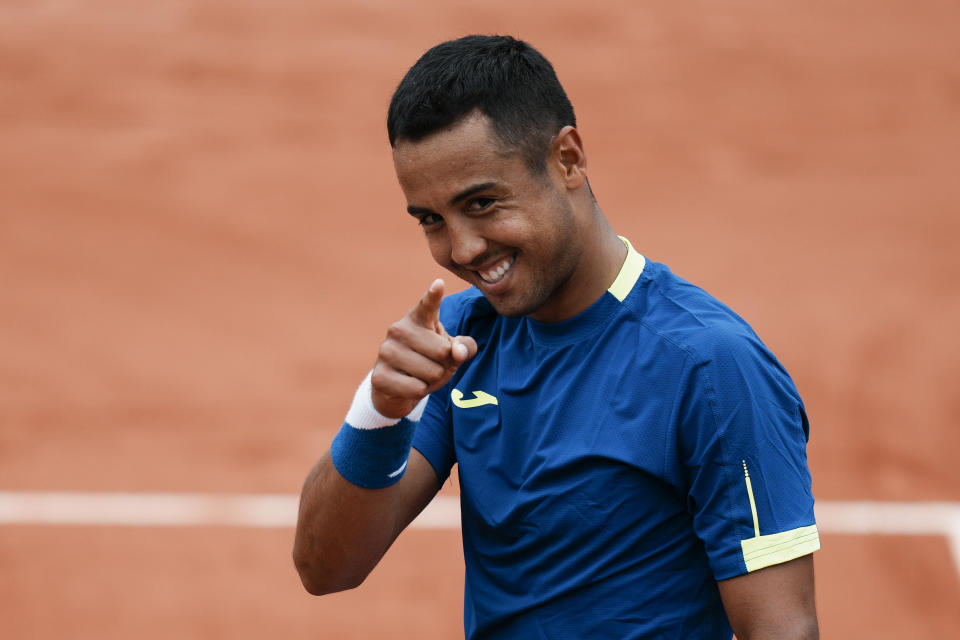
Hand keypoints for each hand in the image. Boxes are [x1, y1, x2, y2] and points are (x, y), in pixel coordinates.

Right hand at [370, 279, 477, 418]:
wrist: (397, 389)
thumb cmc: (428, 362)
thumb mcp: (451, 352)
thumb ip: (464, 347)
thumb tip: (457, 352)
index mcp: (418, 319)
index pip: (428, 305)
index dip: (434, 296)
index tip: (439, 284)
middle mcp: (398, 330)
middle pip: (442, 351)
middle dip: (443, 365)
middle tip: (430, 365)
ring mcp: (386, 352)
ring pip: (431, 372)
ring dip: (431, 380)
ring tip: (418, 375)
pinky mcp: (379, 376)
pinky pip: (417, 389)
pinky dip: (419, 392)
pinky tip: (407, 386)